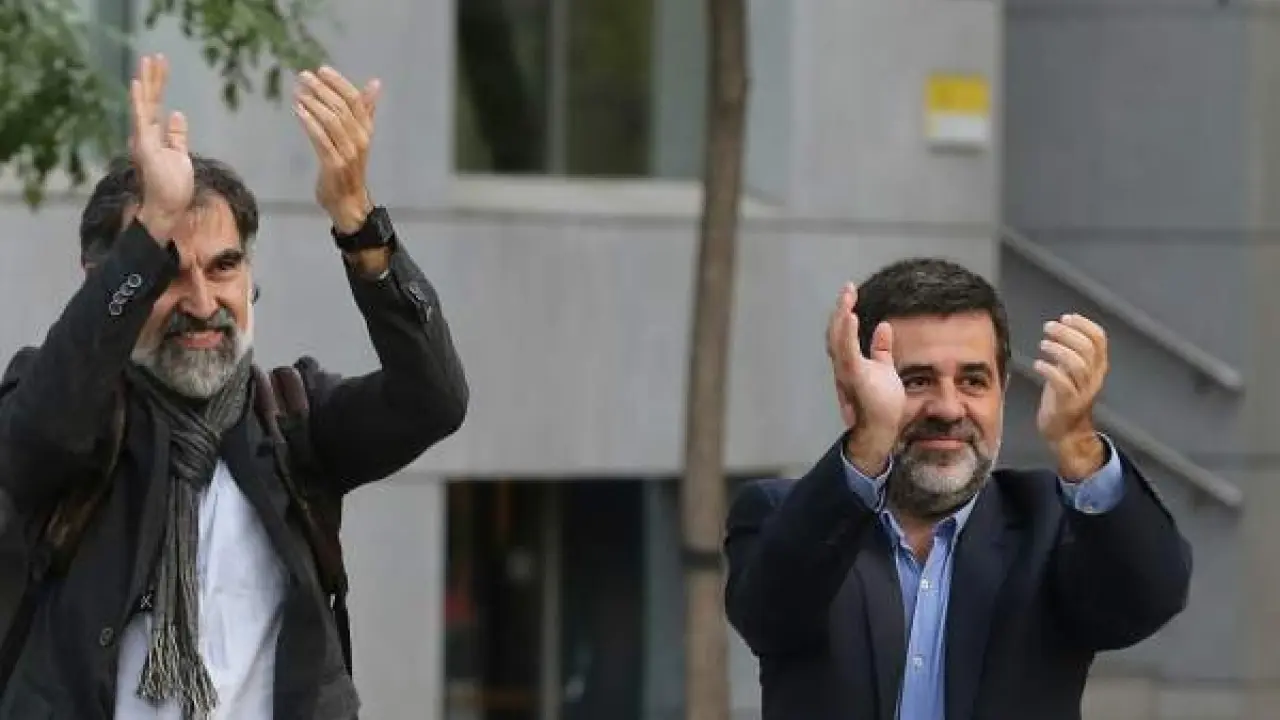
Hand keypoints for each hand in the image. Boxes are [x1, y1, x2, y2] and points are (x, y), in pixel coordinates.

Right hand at [129, 54, 193, 239]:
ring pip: (144, 105)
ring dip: (146, 83)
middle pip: (149, 101)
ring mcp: (143, 140)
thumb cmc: (172, 187)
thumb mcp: (179, 155)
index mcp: (153, 136)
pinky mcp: (146, 148)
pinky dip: (139, 102)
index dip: (158, 85)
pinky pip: (142, 121)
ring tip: (147, 61)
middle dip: (153, 78)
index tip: (161, 65)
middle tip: (155, 55)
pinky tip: (139, 85)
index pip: (156, 105)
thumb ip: (176, 135)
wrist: (167, 209)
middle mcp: (145, 136)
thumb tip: (178, 114)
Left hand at [293, 66, 381, 233]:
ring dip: (313, 103)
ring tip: (298, 92)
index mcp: (366, 130)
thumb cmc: (350, 167)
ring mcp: (348, 153)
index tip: (321, 70)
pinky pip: (321, 139)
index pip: (355, 100)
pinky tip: (298, 111)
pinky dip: (309, 123)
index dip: (338, 83)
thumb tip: (376, 83)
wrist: (349, 201)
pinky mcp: (334, 164)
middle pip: (341, 108)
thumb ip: (366, 110)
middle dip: (321, 89)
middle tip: (303, 76)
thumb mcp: (359, 136)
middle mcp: (360, 139)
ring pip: (331, 121)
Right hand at [827, 283, 904, 475]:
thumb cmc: (882, 404)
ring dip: (841, 316)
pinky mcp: (854, 378)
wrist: (882, 429)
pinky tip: (850, 316)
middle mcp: (843, 366)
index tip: (850, 292)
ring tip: (848, 296)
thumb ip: (881, 349)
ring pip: (837, 339)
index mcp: (849, 362)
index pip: (843, 333)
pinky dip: (847, 334)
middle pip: (836, 332)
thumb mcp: (885, 369)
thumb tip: (884, 326)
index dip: (844, 312)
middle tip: (848, 288)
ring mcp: (846, 372)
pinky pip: (847, 352)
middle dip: (840, 309)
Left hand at [1034, 313, 1108, 478]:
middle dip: (1067, 333)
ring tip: (1042, 344)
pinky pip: (1062, 384)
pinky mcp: (1069, 404)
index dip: (1084, 324)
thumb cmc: (1063, 398)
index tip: (1067, 317)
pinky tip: (1037, 364)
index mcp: (1098, 367)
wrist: (1065, 432)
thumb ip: (1071, 352)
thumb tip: (1061, 327)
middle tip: (1049, 327)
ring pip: (1078, 365)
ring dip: (1058, 350)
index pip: (1100, 339)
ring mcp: (1083, 392)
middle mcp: (1094, 378)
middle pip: (1087, 348)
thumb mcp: (1071, 371)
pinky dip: (1049, 370)